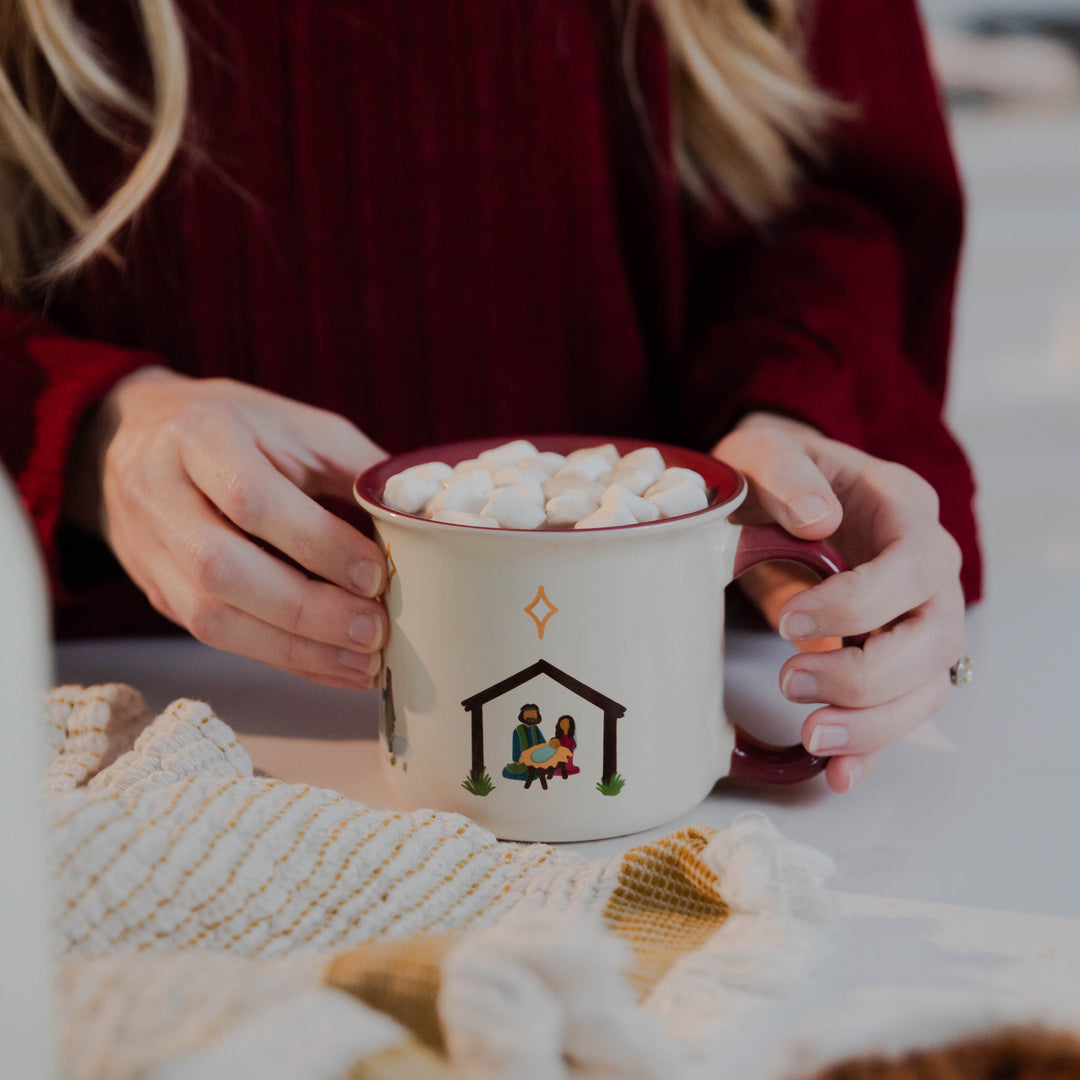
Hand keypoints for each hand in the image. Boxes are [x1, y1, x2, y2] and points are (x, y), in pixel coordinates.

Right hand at [69, 367, 388, 688]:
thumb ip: (356, 470)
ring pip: (210, 617)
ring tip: (363, 662)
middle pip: (222, 568)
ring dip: (296, 650)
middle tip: (374, 630)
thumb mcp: (302, 428)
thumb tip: (419, 525)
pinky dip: (282, 658)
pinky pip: (215, 639)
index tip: (375, 574)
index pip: (252, 499)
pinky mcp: (156, 593)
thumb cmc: (242, 428)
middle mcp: (157, 492)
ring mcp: (148, 549)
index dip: (317, 543)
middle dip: (307, 610)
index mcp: (199, 435)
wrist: (142, 433)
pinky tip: (333, 665)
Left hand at [714, 413, 964, 792]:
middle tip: (789, 681)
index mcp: (903, 509)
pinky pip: (895, 708)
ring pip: (926, 686)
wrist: (772, 488)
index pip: (919, 565)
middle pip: (935, 639)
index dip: (862, 603)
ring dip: (872, 723)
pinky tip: (838, 774)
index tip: (791, 622)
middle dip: (867, 675)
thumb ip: (788, 475)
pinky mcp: (885, 653)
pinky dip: (870, 747)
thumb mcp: (767, 450)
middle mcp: (924, 569)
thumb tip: (818, 520)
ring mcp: (912, 615)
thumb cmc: (775, 468)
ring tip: (809, 738)